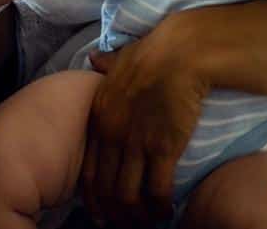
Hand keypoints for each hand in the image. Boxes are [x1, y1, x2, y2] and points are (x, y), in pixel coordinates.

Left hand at [80, 24, 208, 227]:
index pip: (88, 171)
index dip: (93, 198)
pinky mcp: (163, 147)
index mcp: (99, 118)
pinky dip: (160, 207)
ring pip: (127, 194)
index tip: (100, 214)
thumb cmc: (152, 54)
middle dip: (114, 214)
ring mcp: (135, 142)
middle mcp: (111, 134)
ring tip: (146, 222)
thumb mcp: (119, 61)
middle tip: (124, 225)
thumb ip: (105, 66)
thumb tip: (94, 58)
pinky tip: (166, 211)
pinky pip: (157, 189)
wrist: (179, 54)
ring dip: (137, 215)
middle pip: (105, 188)